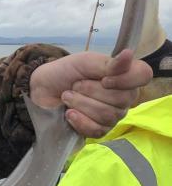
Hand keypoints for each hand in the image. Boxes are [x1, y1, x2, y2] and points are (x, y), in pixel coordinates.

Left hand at [29, 49, 152, 137]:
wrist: (42, 89)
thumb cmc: (65, 73)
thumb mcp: (84, 62)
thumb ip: (108, 63)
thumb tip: (129, 55)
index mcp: (123, 75)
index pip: (143, 75)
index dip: (125, 79)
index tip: (103, 78)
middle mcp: (123, 96)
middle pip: (122, 99)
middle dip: (90, 91)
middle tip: (75, 85)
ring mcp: (112, 115)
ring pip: (108, 115)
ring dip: (81, 104)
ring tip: (67, 97)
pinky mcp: (98, 130)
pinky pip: (98, 130)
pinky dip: (80, 121)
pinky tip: (68, 113)